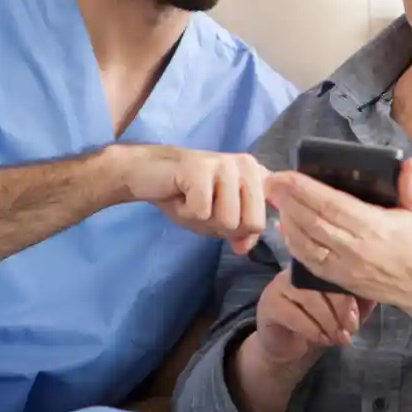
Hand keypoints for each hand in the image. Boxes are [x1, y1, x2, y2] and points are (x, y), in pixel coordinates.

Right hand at [118, 145, 269, 252]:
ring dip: (202, 219)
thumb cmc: (186, 195)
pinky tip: (180, 195)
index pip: (265, 220)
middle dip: (223, 227)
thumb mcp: (217, 220)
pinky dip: (186, 212)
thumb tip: (244, 248)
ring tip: (191, 199)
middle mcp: (248, 165)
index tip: (221, 216)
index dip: (245, 232)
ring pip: (229, 220)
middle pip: (252, 224)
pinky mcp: (202, 167)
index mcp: (258, 175)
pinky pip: (202, 212)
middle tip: (203, 207)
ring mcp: (226, 164)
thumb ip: (239, 233)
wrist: (146, 173)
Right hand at [252, 268, 374, 365]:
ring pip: (309, 297)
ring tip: (337, 338)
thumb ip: (361, 298)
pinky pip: (292, 314)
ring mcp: (280, 285)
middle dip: (341, 308)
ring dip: (327, 322)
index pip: (336, 268)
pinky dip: (311, 329)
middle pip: (322, 281)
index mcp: (318, 266)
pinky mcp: (269, 305)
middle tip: (350, 329)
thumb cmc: (322, 322)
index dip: (350, 290)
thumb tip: (378, 287)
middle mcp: (297, 270)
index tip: (357, 316)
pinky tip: (320, 339)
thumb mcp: (346, 311)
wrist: (291, 346)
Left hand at [265, 157, 411, 311]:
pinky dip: (295, 247)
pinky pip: (311, 264)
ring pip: (306, 244)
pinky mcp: (343, 281)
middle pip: (312, 222)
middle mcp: (356, 249)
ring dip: (287, 223)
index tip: (285, 175)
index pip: (331, 204)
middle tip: (269, 183)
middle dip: (287, 201)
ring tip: (275, 203)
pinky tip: (286, 231)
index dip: (304, 189)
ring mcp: (347, 268)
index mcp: (375, 227)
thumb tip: (409, 162)